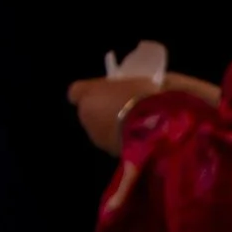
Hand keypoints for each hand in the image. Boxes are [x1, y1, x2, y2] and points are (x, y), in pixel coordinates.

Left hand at [70, 67, 218, 155]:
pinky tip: (138, 136)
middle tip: (124, 106)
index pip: (76, 91)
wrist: (156, 127)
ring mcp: (96, 136)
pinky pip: (111, 141)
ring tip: (134, 123)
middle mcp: (86, 116)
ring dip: (110, 125)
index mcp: (88, 93)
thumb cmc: (146, 95)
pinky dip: (120, 139)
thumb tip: (127, 88)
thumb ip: (123, 85)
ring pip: (99, 128)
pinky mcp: (109, 152)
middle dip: (101, 109)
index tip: (103, 91)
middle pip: (89, 111)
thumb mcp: (137, 79)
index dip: (89, 92)